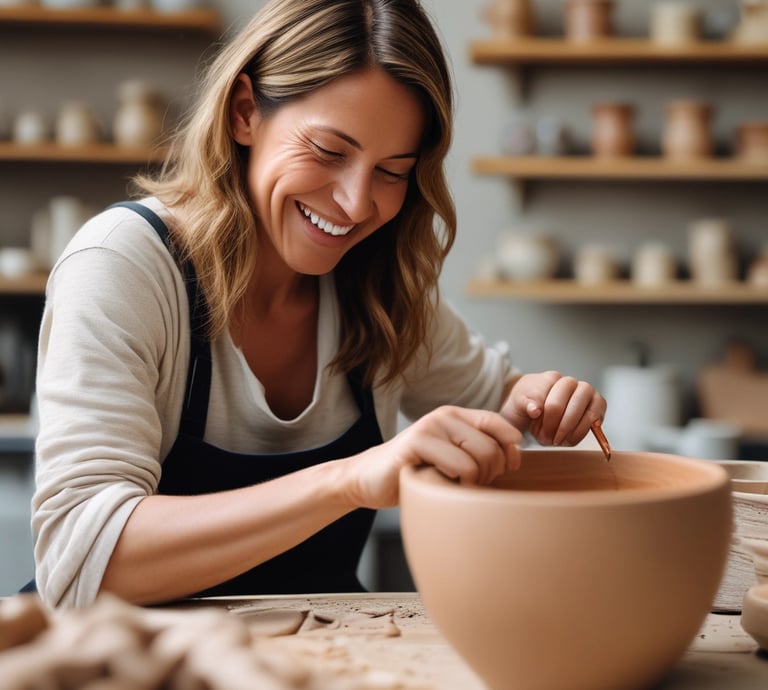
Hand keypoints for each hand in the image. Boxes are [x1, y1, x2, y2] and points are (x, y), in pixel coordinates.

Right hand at [346, 405, 522, 508]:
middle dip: (490, 475)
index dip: (511, 449)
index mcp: (455, 416)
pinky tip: (441, 486)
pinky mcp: (416, 444)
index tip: (507, 470)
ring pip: (479, 458)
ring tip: (455, 487)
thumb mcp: (449, 458)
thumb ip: (476, 451)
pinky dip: (457, 484)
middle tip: (470, 486)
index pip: (498, 423)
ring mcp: (429, 428)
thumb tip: (515, 458)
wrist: (368, 479)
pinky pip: (458, 466)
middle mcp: (444, 416)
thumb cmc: (414, 473)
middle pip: (493, 447)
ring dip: (473, 483)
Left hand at [500, 371, 605, 446]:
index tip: (537, 427)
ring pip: (587, 413)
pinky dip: (580, 433)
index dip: (544, 415)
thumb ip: (523, 403)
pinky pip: (594, 421)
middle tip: (546, 438)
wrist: (535, 413)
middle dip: (560, 425)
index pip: (552, 395)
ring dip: (570, 430)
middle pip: (572, 404)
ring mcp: (587, 394)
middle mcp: (572, 383)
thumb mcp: (518, 404)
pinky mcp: (597, 406)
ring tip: (556, 440)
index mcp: (552, 378)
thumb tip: (535, 409)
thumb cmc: (528, 406)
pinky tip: (567, 439)